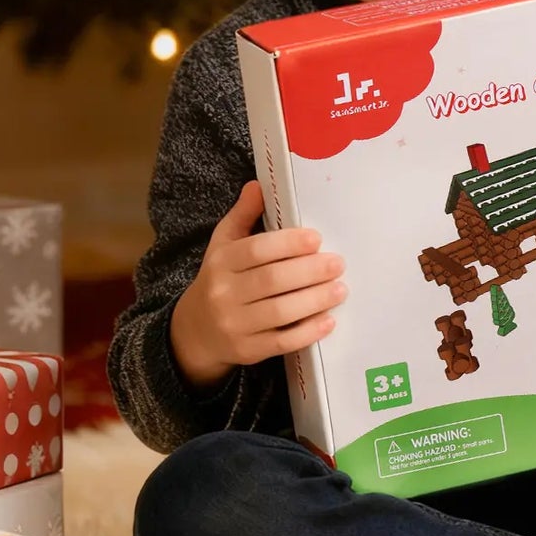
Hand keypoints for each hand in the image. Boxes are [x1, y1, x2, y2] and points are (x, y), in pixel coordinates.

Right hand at [170, 180, 345, 388]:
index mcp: (221, 262)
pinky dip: (307, 332)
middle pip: (272, 281)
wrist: (195, 331)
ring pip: (280, 312)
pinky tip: (329, 321)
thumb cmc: (221, 279)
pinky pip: (282, 342)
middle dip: (309, 272)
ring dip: (315, 300)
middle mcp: (224, 294)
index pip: (256, 251)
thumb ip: (243, 215)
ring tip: (340, 290)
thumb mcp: (223, 244)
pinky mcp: (247, 350)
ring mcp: (234, 325)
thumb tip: (259, 185)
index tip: (316, 238)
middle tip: (338, 263)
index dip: (288, 244)